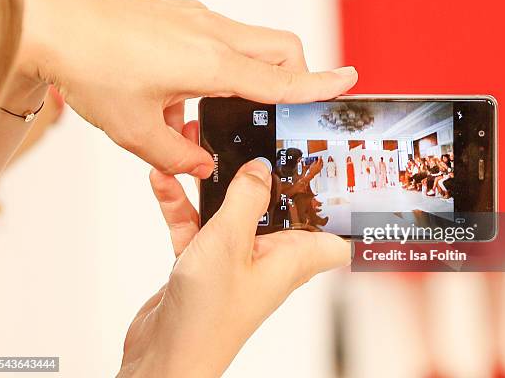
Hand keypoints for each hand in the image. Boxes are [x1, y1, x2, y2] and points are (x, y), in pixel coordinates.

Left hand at [11, 0, 357, 177]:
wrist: (51, 25)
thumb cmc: (91, 72)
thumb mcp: (137, 132)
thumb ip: (178, 157)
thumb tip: (202, 166)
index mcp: (212, 64)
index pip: (283, 77)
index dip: (321, 83)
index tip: (351, 79)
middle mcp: (214, 34)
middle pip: (283, 45)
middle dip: (297, 72)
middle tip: (280, 106)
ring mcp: (199, 17)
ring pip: (254, 39)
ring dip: (251, 72)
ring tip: (214, 107)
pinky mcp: (183, 13)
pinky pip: (221, 36)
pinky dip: (220, 63)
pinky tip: (183, 88)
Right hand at [119, 129, 348, 376]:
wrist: (165, 353)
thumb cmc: (207, 316)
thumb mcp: (230, 241)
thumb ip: (247, 199)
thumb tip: (261, 169)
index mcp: (292, 259)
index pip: (335, 238)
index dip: (339, 213)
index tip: (334, 179)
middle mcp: (269, 260)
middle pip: (278, 213)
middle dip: (263, 182)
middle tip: (254, 150)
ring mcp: (236, 261)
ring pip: (232, 215)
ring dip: (213, 190)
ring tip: (197, 161)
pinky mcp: (206, 264)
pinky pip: (199, 227)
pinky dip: (184, 207)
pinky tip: (165, 184)